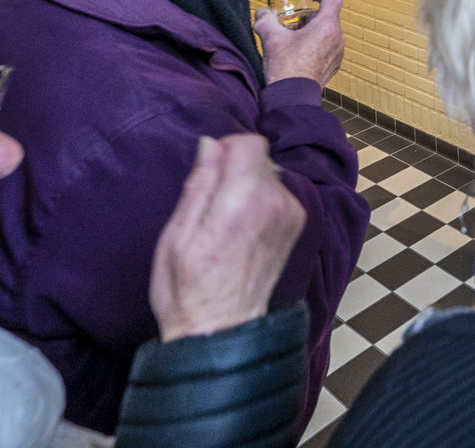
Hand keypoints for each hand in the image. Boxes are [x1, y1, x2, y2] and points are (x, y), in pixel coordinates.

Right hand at [150, 134, 305, 341]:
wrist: (220, 331)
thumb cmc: (187, 288)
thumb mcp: (177, 234)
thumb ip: (199, 183)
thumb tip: (210, 144)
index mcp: (242, 201)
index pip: (250, 143)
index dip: (226, 149)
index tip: (209, 171)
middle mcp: (275, 203)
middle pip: (260, 157)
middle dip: (235, 170)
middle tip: (211, 205)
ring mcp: (291, 216)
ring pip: (269, 175)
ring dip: (248, 186)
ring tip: (226, 222)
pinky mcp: (296, 227)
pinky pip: (278, 194)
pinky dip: (262, 202)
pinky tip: (243, 230)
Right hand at [255, 0, 345, 86]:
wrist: (292, 97)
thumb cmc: (286, 69)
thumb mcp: (271, 39)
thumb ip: (265, 20)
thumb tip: (262, 13)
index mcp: (326, 27)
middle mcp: (337, 38)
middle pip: (328, 17)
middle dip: (310, 16)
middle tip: (292, 22)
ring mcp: (337, 53)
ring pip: (328, 32)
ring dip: (312, 31)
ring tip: (293, 38)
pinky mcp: (333, 65)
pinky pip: (328, 47)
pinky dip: (316, 44)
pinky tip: (298, 53)